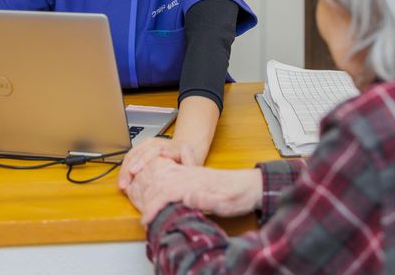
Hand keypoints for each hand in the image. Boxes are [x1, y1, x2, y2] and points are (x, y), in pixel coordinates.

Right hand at [117, 137, 196, 189]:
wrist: (190, 145)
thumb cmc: (191, 159)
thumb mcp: (193, 164)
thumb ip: (187, 166)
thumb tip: (176, 173)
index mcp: (172, 147)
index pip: (155, 150)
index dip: (143, 160)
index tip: (135, 171)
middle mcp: (160, 143)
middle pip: (140, 152)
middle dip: (130, 168)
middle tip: (125, 183)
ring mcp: (151, 143)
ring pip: (134, 153)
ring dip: (125, 169)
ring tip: (122, 183)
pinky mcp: (144, 146)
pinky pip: (132, 155)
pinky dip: (125, 167)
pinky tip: (123, 178)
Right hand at [124, 156, 262, 224]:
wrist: (253, 185)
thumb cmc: (240, 195)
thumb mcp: (226, 202)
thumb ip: (206, 200)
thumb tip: (186, 198)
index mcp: (196, 182)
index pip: (166, 193)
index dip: (154, 207)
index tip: (146, 220)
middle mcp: (191, 175)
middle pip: (160, 183)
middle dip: (146, 198)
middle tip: (142, 217)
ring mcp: (191, 175)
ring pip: (163, 177)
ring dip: (150, 189)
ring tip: (143, 204)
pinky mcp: (194, 177)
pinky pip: (171, 176)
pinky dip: (159, 184)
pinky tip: (157, 190)